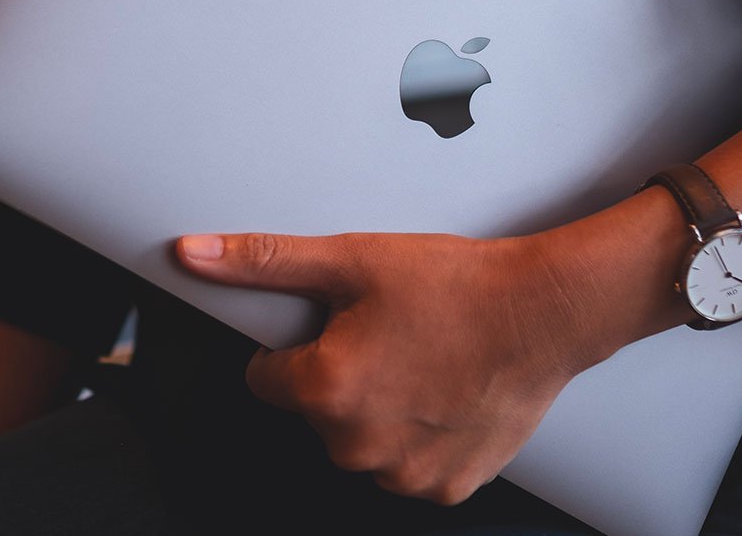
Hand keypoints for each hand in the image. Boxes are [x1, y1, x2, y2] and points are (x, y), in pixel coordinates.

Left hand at [174, 229, 597, 504]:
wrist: (544, 311)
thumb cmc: (458, 286)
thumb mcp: (351, 259)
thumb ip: (264, 261)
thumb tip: (197, 255)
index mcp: (325, 391)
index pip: (265, 378)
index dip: (295, 347)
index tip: (335, 328)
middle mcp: (359, 444)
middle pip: (316, 413)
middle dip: (341, 377)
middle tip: (387, 335)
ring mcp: (405, 472)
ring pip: (363, 442)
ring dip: (381, 410)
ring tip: (422, 360)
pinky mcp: (446, 487)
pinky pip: (410, 465)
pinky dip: (422, 435)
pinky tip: (445, 392)